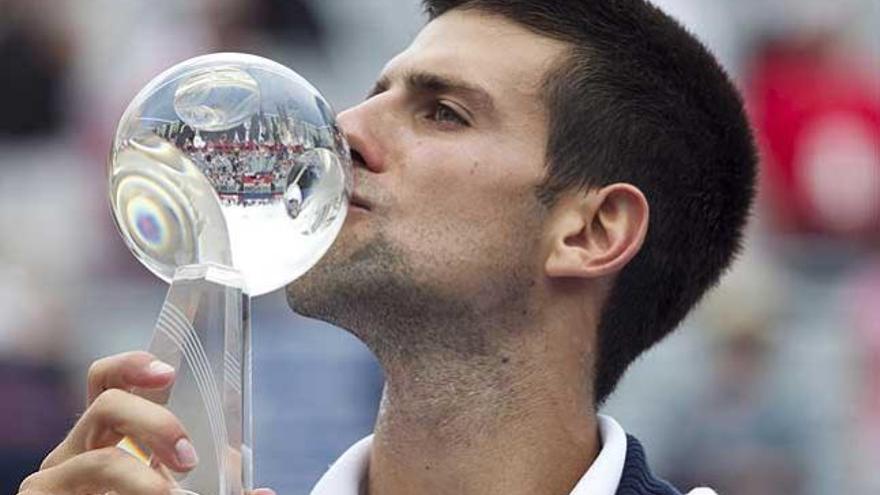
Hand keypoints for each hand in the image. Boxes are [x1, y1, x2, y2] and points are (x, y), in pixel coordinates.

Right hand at [17, 351, 274, 494]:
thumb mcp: (178, 489)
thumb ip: (217, 483)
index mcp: (109, 436)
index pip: (109, 381)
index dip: (132, 365)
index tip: (168, 372)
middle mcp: (77, 448)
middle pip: (107, 404)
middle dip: (155, 422)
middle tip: (188, 456)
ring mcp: (56, 476)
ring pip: (101, 458)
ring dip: (143, 479)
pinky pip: (85, 485)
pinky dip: (130, 494)